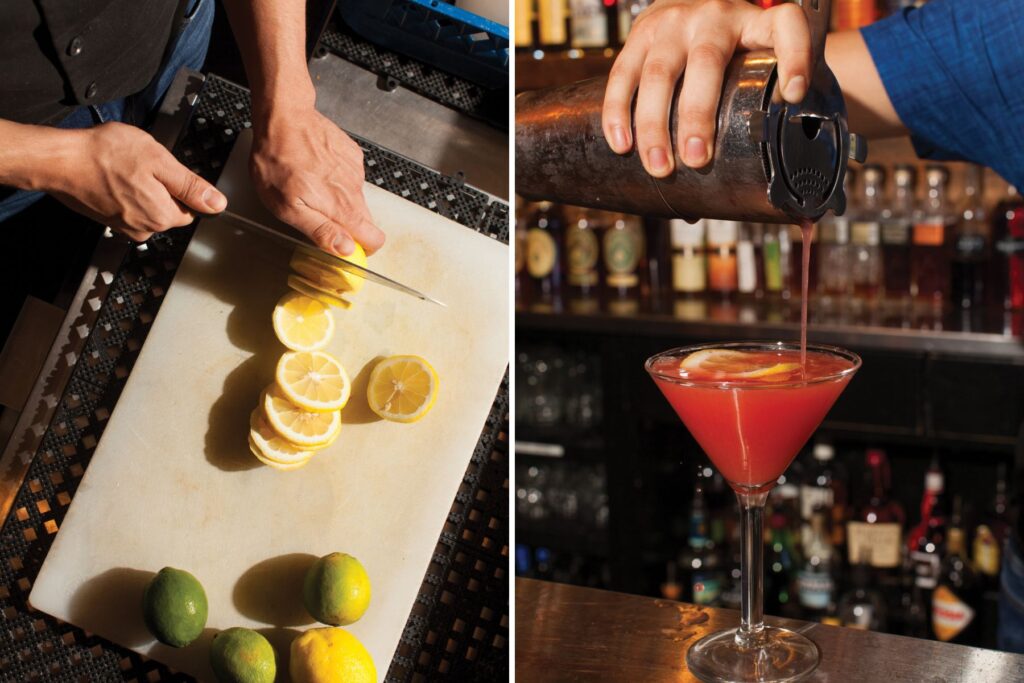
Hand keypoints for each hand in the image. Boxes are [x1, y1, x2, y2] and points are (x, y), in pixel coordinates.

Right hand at [50, 123, 226, 241]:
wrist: (59, 160)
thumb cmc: (105, 156)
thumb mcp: (160, 161)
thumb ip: (191, 186)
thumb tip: (218, 204)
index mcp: (162, 216)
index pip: (191, 209)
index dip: (181, 186)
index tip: (166, 170)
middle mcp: (144, 229)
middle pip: (169, 209)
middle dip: (161, 187)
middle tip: (141, 165)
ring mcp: (123, 226)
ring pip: (148, 207)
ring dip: (141, 188)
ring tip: (123, 169)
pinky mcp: (107, 220)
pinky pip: (128, 207)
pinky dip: (124, 192)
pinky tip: (112, 176)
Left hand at [249, 106, 383, 255]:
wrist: (283, 118)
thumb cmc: (277, 160)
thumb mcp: (288, 208)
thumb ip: (321, 231)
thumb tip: (346, 249)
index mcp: (342, 207)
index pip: (374, 239)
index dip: (362, 249)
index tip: (345, 248)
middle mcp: (354, 190)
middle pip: (365, 221)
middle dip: (347, 225)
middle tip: (318, 215)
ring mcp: (355, 171)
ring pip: (355, 198)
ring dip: (338, 200)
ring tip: (311, 187)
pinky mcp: (351, 155)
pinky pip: (350, 177)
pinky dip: (336, 179)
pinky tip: (316, 170)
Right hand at [603, 0, 812, 176]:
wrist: (688, 2)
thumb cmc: (730, 54)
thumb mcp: (754, 67)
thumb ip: (764, 120)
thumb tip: (788, 216)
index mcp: (757, 23)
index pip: (786, 27)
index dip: (795, 57)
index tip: (795, 94)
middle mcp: (715, 16)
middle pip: (705, 62)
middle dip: (698, 114)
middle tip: (696, 159)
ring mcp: (673, 23)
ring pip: (658, 72)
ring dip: (654, 124)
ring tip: (659, 167)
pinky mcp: (638, 33)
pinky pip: (621, 74)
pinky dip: (617, 112)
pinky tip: (620, 143)